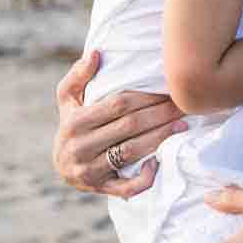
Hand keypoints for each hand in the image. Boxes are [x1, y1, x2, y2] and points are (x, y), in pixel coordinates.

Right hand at [51, 50, 186, 196]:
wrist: (61, 165)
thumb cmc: (71, 124)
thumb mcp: (67, 98)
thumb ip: (78, 75)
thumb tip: (96, 54)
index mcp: (75, 122)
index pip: (118, 105)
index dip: (146, 97)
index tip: (167, 91)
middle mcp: (80, 147)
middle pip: (129, 126)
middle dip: (160, 114)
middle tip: (181, 106)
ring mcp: (90, 170)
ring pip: (132, 152)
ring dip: (160, 138)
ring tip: (181, 126)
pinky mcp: (100, 189)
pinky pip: (126, 187)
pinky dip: (145, 178)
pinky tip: (159, 162)